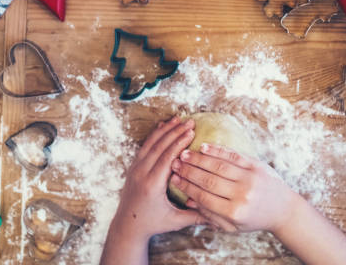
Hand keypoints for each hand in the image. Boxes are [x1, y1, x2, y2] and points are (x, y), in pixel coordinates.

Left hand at [106, 117, 206, 240]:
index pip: (167, 157)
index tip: (192, 132)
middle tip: (191, 121)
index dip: (179, 143)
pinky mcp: (133, 167)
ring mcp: (135, 169)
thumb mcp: (175, 221)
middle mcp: (141, 173)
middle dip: (175, 131)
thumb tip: (218, 216)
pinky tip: (163, 125)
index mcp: (152, 185)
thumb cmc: (153, 223)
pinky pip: (145, 146)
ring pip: (150, 143)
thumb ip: (196, 216)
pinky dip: (155, 134)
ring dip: (165, 130)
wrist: (127, 226)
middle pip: (159, 146)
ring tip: (179, 119)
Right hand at [169, 143, 295, 232]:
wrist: (282, 209)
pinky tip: (204, 147)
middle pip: (209, 180)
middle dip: (189, 171)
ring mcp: (250, 178)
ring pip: (219, 165)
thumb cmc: (254, 219)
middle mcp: (242, 194)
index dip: (187, 187)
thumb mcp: (232, 225)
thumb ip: (210, 215)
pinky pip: (233, 155)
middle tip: (174, 163)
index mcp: (234, 212)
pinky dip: (217, 150)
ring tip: (184, 154)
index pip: (204, 197)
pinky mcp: (256, 165)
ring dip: (199, 159)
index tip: (174, 179)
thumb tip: (188, 200)